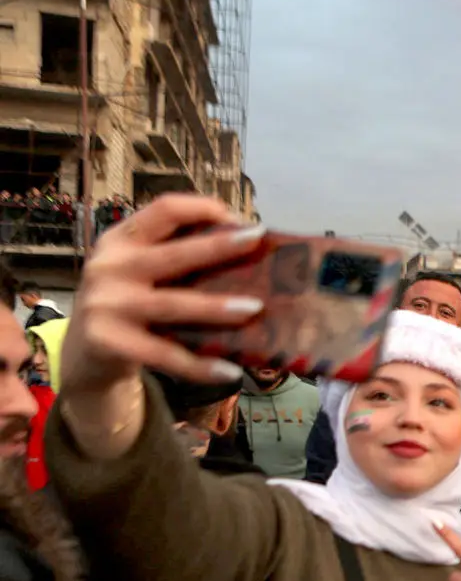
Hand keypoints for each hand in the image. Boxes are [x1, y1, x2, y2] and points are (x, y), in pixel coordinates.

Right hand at [60, 194, 267, 395]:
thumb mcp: (138, 271)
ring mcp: (106, 305)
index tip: (238, 218)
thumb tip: (245, 250)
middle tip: (257, 241)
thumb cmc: (128, 303)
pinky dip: (200, 366)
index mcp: (121, 240)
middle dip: (219, 246)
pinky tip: (231, 372)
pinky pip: (165, 355)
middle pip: (174, 254)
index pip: (163, 210)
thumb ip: (174, 257)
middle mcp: (109, 267)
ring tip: (255, 308)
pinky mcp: (108, 342)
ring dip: (217, 307)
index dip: (201, 208)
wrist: (84, 353)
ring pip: (173, 304)